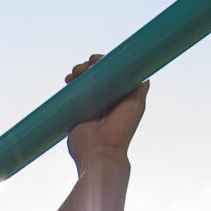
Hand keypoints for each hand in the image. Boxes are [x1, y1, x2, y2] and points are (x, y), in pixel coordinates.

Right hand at [62, 54, 145, 171]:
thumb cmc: (121, 129)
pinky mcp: (77, 114)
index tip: (94, 59)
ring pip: (83, 84)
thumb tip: (143, 71)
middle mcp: (106, 101)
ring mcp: (91, 107)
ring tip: (72, 75)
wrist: (100, 151)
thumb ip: (140, 87)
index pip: (111, 73)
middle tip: (81, 67)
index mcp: (119, 97)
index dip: (102, 63)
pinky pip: (72, 96)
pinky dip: (69, 86)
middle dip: (87, 68)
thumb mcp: (136, 104)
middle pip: (96, 76)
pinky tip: (67, 81)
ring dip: (78, 75)